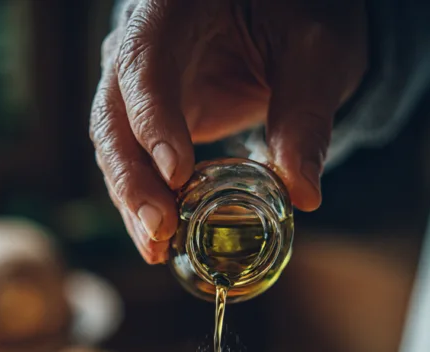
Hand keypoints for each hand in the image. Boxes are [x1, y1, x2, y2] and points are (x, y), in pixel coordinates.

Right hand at [90, 0, 366, 262]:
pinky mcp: (146, 124)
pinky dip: (144, 207)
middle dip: (132, 180)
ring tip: (158, 250)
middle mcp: (138, 43)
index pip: (144, 63)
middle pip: (113, 115)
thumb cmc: (298, 18)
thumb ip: (306, 117)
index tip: (177, 174)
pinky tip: (160, 245)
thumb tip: (303, 194)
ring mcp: (135, 87)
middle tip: (160, 228)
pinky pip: (133, 167)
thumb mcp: (315, 55)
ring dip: (132, 204)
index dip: (154, 120)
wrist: (282, 22)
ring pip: (114, 149)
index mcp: (171, 8)